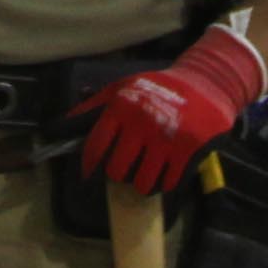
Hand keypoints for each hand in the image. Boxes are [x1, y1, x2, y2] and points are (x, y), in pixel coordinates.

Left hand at [72, 23, 265, 197]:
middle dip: (119, 173)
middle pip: (117, 171)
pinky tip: (165, 171)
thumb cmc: (160, 87)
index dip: (88, 165)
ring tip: (146, 172)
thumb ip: (93, 106)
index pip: (95, 147)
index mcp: (122, 107)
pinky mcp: (188, 151)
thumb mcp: (123, 87)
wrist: (207, 84)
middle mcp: (141, 124)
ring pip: (142, 183)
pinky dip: (164, 183)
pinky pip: (167, 183)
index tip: (88, 175)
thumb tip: (61, 126)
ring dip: (142, 182)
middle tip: (126, 168)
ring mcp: (165, 139)